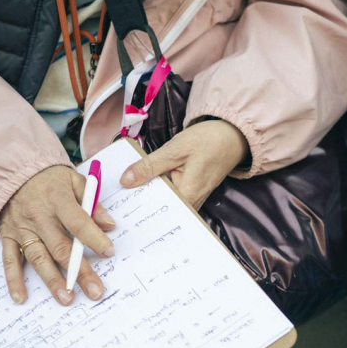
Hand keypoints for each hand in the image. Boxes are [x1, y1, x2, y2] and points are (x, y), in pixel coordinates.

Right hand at [0, 165, 115, 305]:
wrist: (12, 173)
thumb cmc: (49, 179)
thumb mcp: (74, 181)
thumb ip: (92, 202)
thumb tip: (109, 224)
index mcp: (57, 200)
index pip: (78, 222)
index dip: (94, 238)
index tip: (109, 252)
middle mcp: (38, 217)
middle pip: (61, 248)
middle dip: (79, 272)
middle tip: (95, 291)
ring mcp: (22, 229)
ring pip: (38, 258)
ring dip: (52, 281)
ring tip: (67, 299)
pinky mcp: (8, 236)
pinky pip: (10, 260)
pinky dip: (13, 280)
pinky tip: (20, 297)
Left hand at [119, 119, 248, 208]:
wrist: (231, 138)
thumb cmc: (207, 141)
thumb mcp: (174, 149)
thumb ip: (149, 166)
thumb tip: (125, 181)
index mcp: (187, 195)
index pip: (156, 209)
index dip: (135, 207)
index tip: (116, 203)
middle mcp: (191, 204)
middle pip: (159, 209)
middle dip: (138, 204)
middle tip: (115, 200)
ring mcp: (193, 200)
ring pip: (164, 204)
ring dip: (147, 197)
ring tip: (124, 194)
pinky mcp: (192, 194)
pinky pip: (171, 197)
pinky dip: (157, 192)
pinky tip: (143, 185)